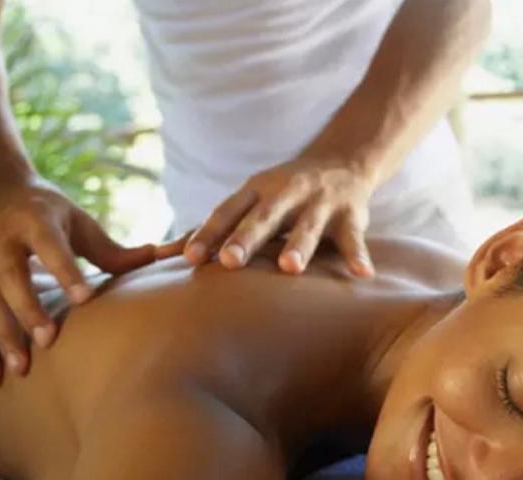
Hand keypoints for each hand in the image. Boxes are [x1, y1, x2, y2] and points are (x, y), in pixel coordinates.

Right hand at [0, 178, 156, 385]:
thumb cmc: (50, 213)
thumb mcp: (78, 221)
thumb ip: (110, 249)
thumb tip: (156, 258)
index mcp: (35, 221)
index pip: (50, 247)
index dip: (65, 272)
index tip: (83, 299)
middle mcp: (4, 243)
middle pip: (12, 278)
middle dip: (28, 310)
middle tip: (48, 340)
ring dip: (4, 338)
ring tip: (21, 369)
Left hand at [180, 157, 376, 277]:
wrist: (343, 160)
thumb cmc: (282, 194)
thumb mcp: (250, 201)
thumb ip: (214, 228)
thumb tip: (159, 254)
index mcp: (256, 190)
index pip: (228, 211)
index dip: (209, 233)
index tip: (190, 258)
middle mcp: (286, 191)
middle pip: (264, 216)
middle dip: (247, 238)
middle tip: (231, 262)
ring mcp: (320, 201)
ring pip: (308, 225)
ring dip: (299, 245)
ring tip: (290, 268)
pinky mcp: (351, 213)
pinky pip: (354, 237)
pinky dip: (358, 255)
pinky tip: (363, 274)